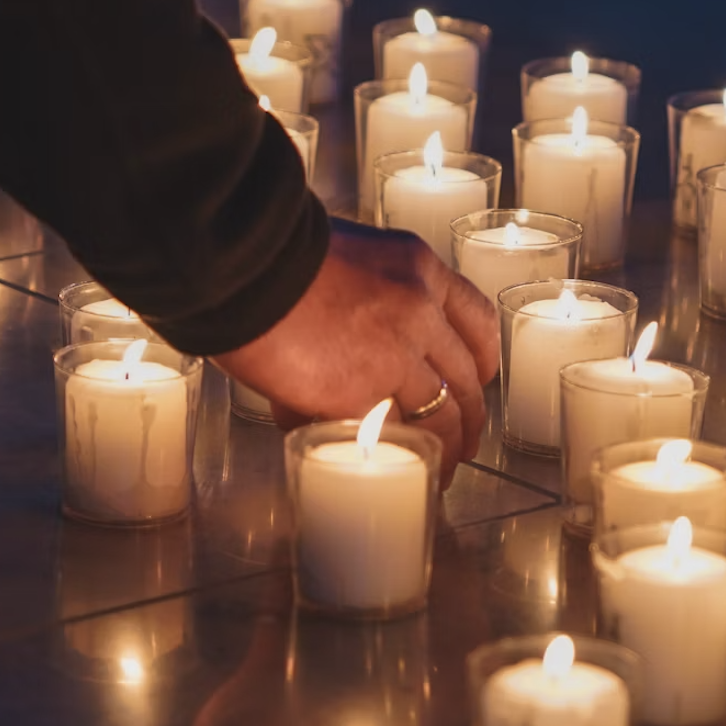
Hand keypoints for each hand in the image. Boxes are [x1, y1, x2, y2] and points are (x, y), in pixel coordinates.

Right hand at [214, 219, 500, 460]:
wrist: (242, 264)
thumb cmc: (271, 255)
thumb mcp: (345, 254)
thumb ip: (365, 289)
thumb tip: (353, 335)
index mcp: (418, 268)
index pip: (476, 318)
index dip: (483, 359)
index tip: (480, 380)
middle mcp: (420, 309)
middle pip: (465, 376)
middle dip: (470, 417)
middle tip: (463, 441)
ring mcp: (397, 354)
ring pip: (441, 414)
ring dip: (445, 448)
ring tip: (439, 471)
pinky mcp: (363, 392)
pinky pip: (390, 432)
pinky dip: (394, 453)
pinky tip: (396, 468)